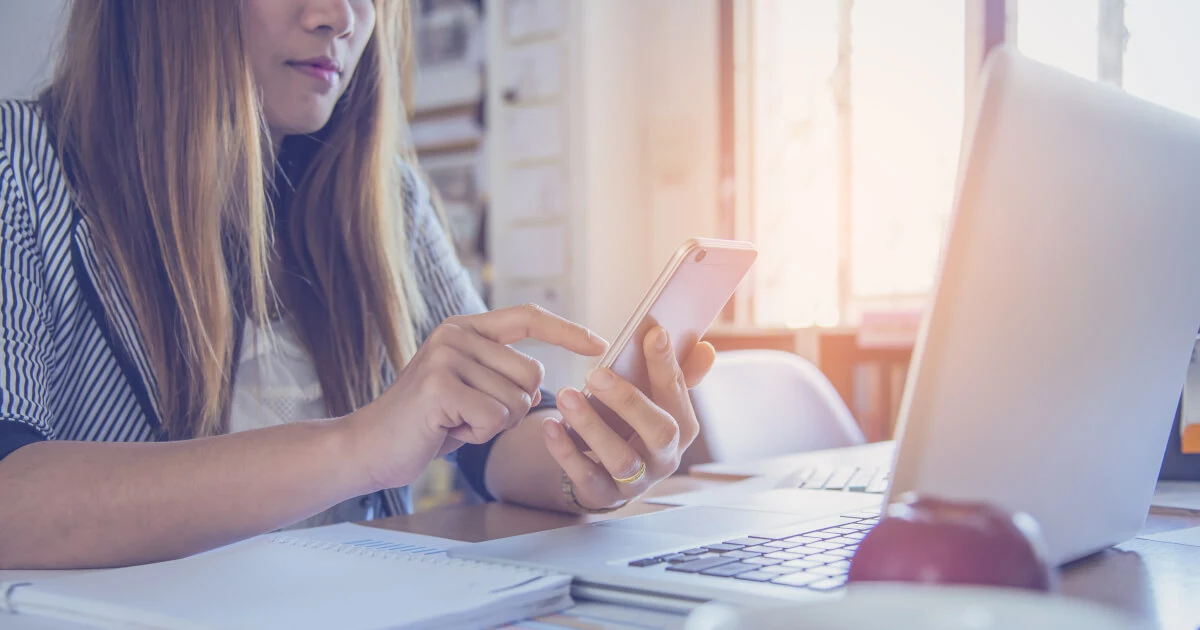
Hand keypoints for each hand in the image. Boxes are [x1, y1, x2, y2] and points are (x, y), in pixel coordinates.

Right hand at [346, 305, 607, 491]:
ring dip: (491, 424)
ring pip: (515, 400)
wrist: (368, 447)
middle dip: (512, 406)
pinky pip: (495, 419)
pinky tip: (446, 431)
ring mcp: (446, 357)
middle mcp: (456, 334)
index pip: (528, 317)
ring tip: (453, 421)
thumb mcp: (468, 386)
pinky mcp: (440, 387)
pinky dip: (477, 435)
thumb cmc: (427, 423)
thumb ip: (499, 372)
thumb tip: (543, 379)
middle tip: (468, 414)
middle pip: (532, 373)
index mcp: (465, 328)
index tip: (600, 344)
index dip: (567, 330)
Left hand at [541, 327, 715, 510]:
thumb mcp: (656, 402)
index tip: (652, 334)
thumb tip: (706, 348)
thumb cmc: (635, 427)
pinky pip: (586, 476)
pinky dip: (565, 450)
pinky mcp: (604, 495)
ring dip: (591, 426)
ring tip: (566, 396)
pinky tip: (550, 425)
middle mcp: (665, 457)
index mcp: (682, 427)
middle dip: (629, 401)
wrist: (609, 475)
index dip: (666, 364)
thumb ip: (678, 373)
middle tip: (596, 373)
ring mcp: (636, 481)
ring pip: (620, 459)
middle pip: (659, 432)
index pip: (677, 392)